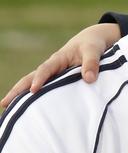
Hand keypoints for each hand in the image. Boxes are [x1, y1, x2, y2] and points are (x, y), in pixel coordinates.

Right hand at [1, 23, 120, 107]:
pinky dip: (34, 99)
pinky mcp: (57, 82)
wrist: (92, 41)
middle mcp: (51, 67)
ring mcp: (53, 75)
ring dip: (21, 96)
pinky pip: (44, 91)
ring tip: (8, 109)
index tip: (33, 90)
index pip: (45, 70)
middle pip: (30, 78)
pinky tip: (28, 111)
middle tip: (4, 103)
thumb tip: (89, 79)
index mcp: (58, 59)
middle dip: (17, 90)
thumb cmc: (92, 45)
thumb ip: (92, 63)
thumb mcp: (94, 50)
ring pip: (33, 85)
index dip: (39, 79)